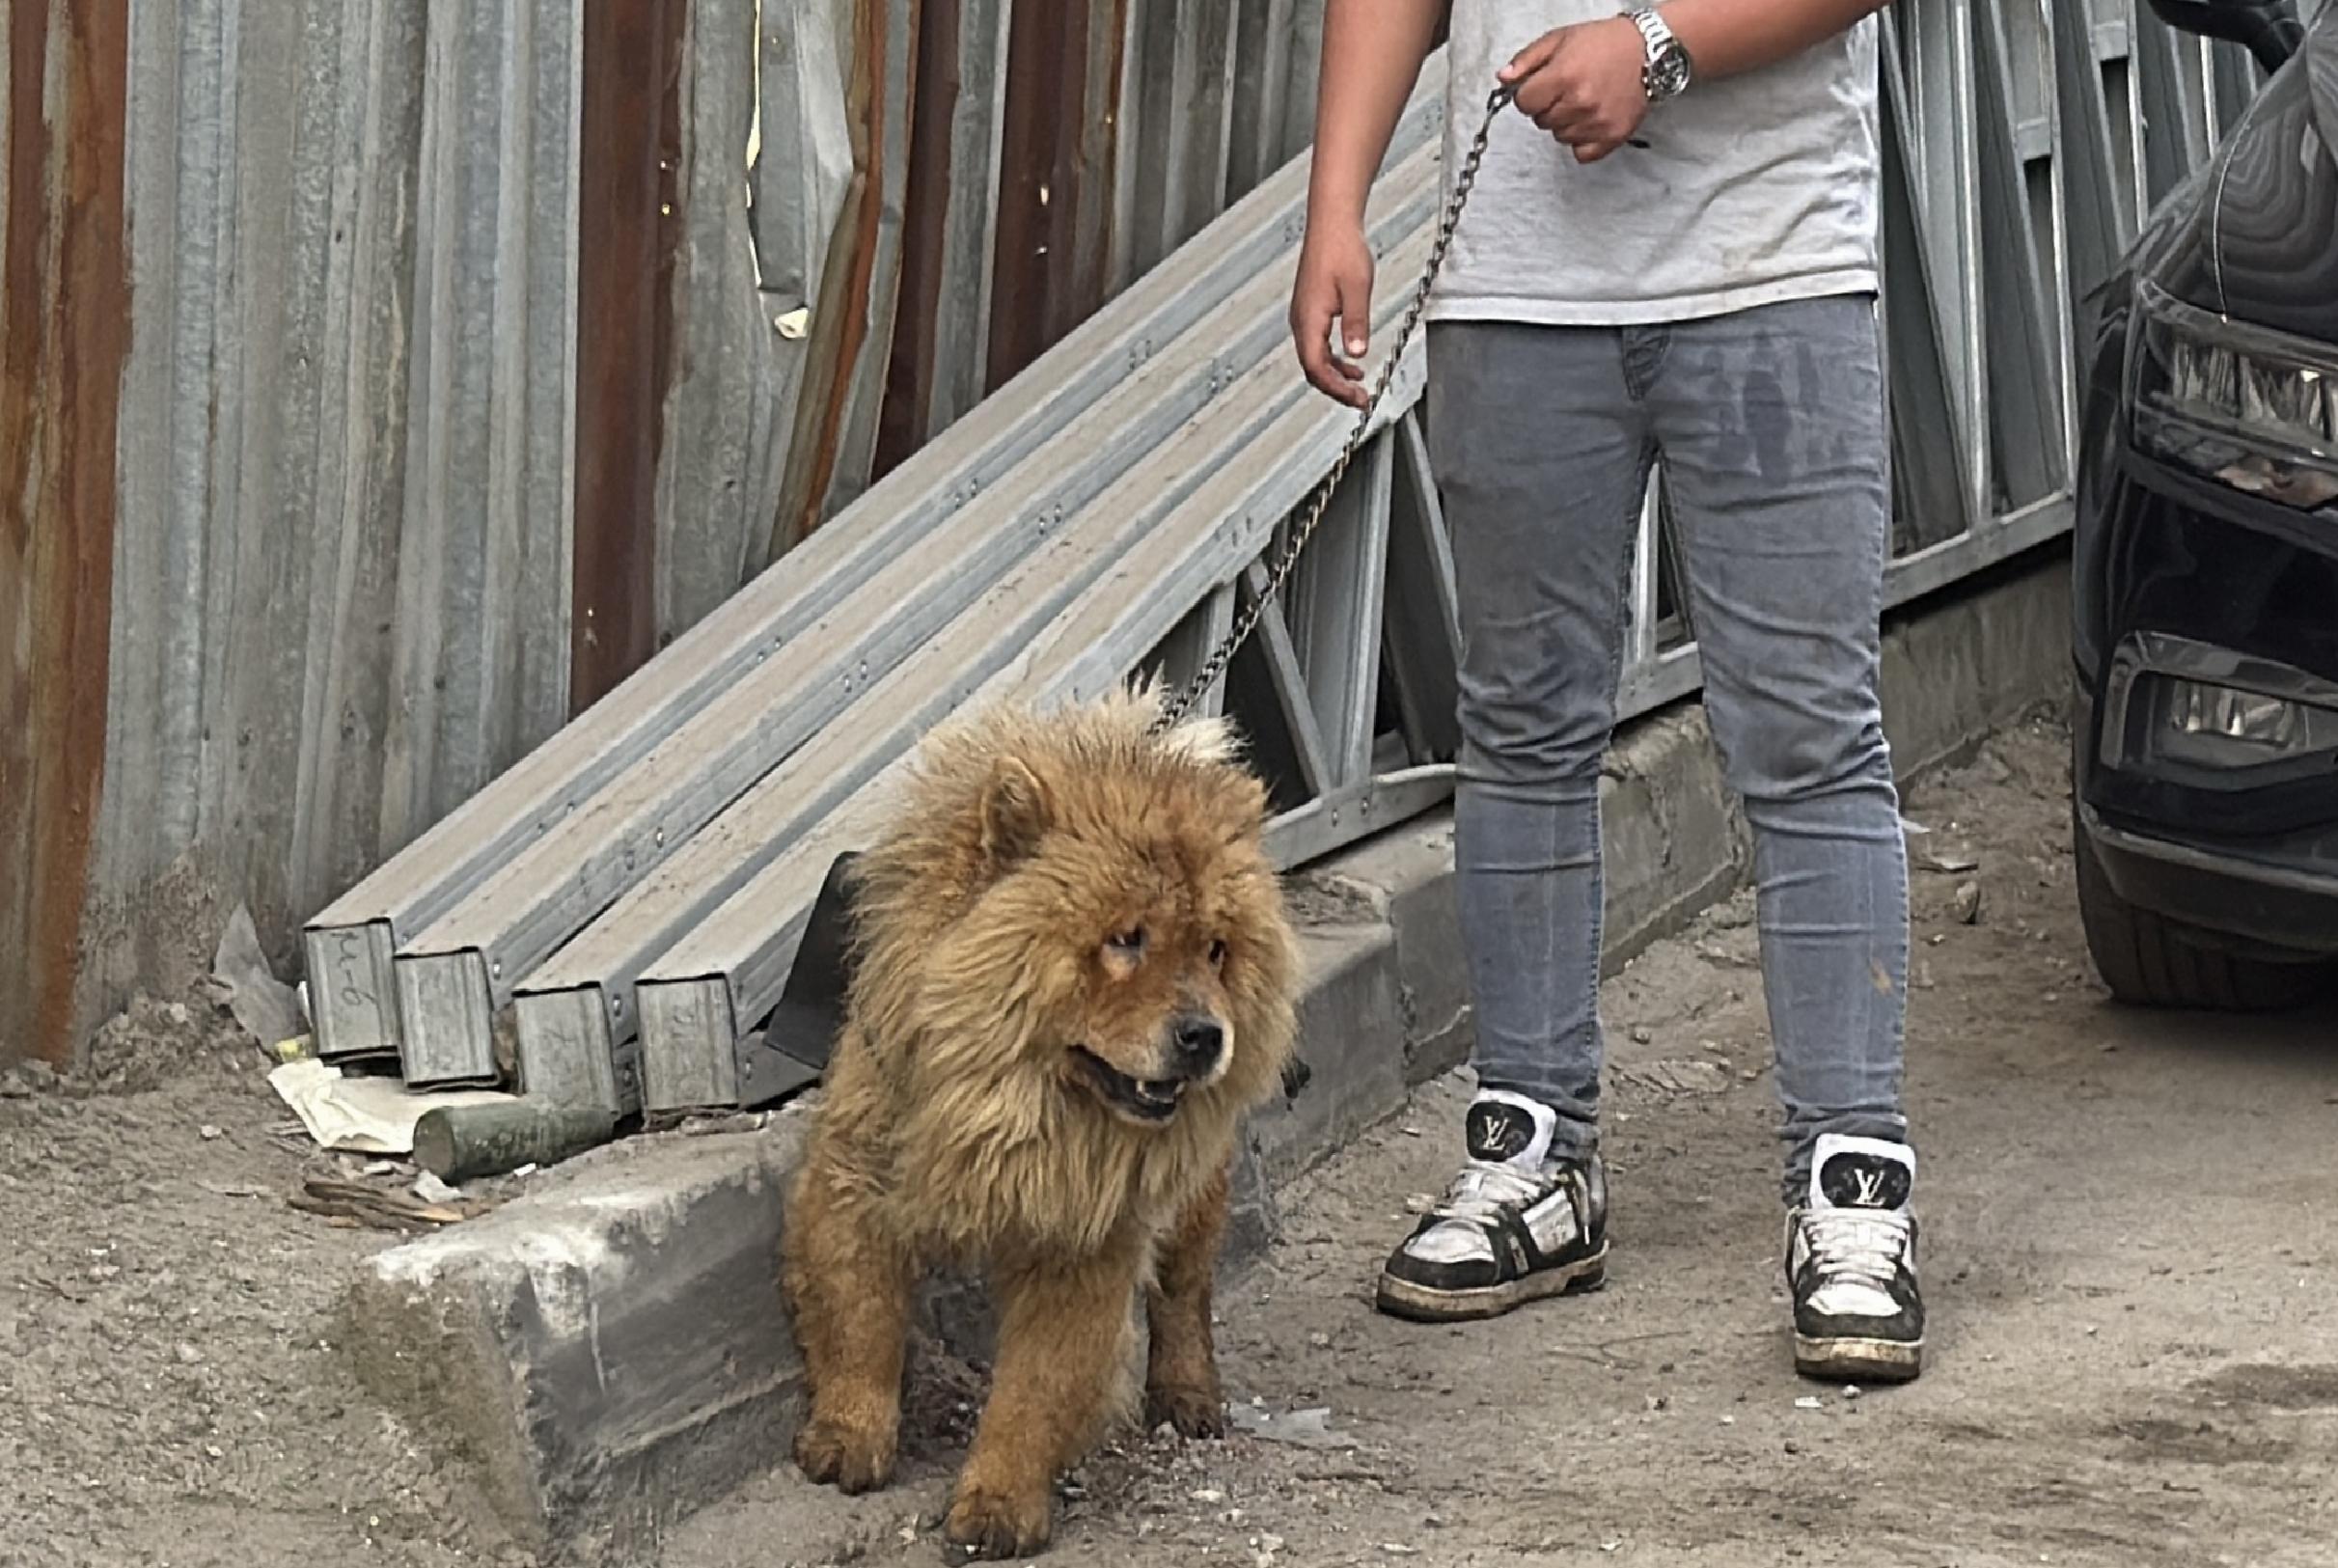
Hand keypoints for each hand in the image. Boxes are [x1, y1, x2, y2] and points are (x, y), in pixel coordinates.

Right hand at [1290, 219, 1374, 408]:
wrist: (1332, 224)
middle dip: (1336, 389)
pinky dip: (1333, 360)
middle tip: (1360, 400)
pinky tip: (1352, 362)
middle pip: (1313, 369)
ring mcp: (1304, 317)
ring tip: (1358, 387)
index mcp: (1309, 319)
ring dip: (1335, 376)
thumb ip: (1356, 323)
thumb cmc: (1342, 250)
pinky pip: (1317, 345)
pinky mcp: (1311, 311)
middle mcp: (1301, 321)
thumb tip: (1356, 353)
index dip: (1336, 388)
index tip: (1357, 398)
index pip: (1316, 367)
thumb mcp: (1357, 288)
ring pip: (1315, 359)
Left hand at [1499, 18, 1649, 163]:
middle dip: (1549, 107)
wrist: (1648, 52)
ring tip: (1584, 101)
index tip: (1542, 86)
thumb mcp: (1559, 39)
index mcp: (1563, 76)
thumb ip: (1527, 60)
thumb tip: (1503, 79)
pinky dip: (1583, 141)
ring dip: (1566, 123)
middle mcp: (1579, 103)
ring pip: (1560, 137)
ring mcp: (1597, 123)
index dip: (1529, 95)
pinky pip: (1581, 154)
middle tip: (1569, 90)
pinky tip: (1591, 120)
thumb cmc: (1603, 43)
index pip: (1524, 104)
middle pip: (1541, 122)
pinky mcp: (1612, 137)